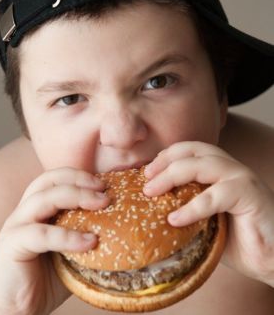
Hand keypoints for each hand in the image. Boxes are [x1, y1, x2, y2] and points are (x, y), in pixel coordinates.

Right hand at [0, 167, 109, 314]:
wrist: (16, 308)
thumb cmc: (46, 277)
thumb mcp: (72, 250)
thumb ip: (88, 235)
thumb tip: (124, 229)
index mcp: (39, 208)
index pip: (57, 178)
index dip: (80, 175)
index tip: (106, 184)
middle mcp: (26, 211)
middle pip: (49, 179)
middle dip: (79, 179)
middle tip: (104, 190)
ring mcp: (17, 225)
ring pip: (44, 198)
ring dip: (76, 197)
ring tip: (102, 204)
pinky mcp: (12, 245)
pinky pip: (42, 234)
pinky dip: (68, 236)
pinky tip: (90, 242)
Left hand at [143, 141, 273, 286]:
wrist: (273, 257)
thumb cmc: (239, 238)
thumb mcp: (205, 219)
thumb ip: (187, 207)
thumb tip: (151, 212)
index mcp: (219, 169)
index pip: (188, 149)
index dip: (165, 156)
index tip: (146, 172)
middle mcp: (230, 168)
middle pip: (191, 151)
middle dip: (164, 163)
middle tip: (145, 181)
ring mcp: (241, 178)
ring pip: (202, 164)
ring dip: (172, 176)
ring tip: (151, 193)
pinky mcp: (250, 194)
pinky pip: (216, 195)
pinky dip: (192, 207)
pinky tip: (175, 219)